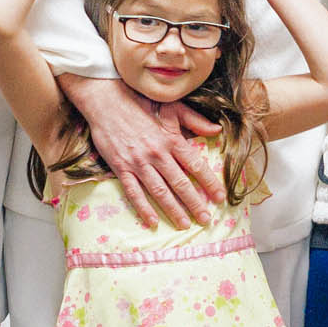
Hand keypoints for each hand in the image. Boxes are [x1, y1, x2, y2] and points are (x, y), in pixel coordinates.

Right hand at [58, 73, 223, 229]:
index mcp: (171, 140)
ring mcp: (138, 162)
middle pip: (180, 183)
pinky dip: (144, 208)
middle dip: (195, 203)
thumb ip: (195, 120)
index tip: (220, 197)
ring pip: (159, 191)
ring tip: (185, 224)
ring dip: (173, 209)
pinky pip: (134, 192)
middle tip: (206, 219)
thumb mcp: (171, 108)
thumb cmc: (139, 104)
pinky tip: (153, 221)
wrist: (107, 102)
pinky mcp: (121, 168)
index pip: (196, 165)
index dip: (209, 183)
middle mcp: (157, 154)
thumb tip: (217, 130)